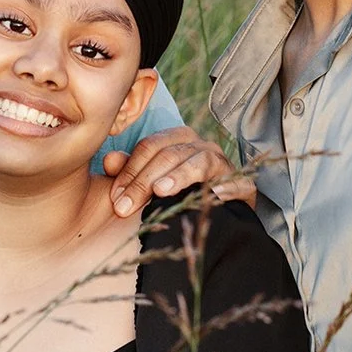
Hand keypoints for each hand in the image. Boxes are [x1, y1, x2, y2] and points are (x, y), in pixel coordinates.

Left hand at [102, 127, 248, 217]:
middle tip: (125, 208)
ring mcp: (223, 163)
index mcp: (178, 139)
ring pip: (198, 162)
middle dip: (144, 182)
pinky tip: (212, 196)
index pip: (149, 147)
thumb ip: (129, 171)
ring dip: (179, 176)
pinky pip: (235, 182)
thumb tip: (108, 161)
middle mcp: (201, 145)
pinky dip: (224, 188)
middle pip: (168, 155)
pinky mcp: (243, 184)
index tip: (115, 198)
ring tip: (161, 191)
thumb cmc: (178, 194)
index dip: (129, 171)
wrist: (220, 212)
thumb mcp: (149, 182)